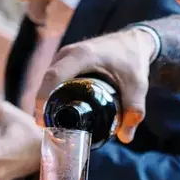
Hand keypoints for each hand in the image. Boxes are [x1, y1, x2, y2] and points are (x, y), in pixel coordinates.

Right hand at [39, 27, 155, 142]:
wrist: (134, 41)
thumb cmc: (134, 59)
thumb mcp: (138, 85)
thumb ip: (134, 110)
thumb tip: (125, 138)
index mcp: (82, 55)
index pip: (54, 77)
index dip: (44, 99)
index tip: (42, 121)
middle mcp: (69, 53)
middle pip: (47, 81)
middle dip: (43, 105)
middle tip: (47, 129)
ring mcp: (65, 55)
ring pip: (48, 80)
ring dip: (47, 100)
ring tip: (51, 124)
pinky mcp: (66, 60)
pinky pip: (53, 77)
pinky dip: (52, 93)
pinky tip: (57, 111)